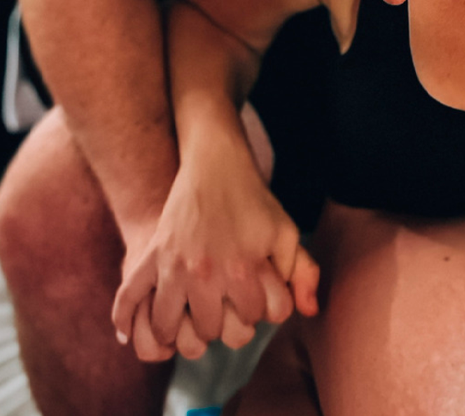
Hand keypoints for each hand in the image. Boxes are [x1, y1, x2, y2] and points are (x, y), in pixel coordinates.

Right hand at [112, 133, 318, 360]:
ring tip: (190, 317)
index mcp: (242, 268)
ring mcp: (172, 267)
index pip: (252, 318)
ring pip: (168, 329)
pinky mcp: (149, 257)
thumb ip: (303, 272)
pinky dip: (127, 321)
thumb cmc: (254, 200)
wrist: (216, 164)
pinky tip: (133, 331)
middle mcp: (204, 274)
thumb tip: (308, 312)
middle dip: (223, 322)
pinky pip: (127, 302)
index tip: (256, 296)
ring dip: (180, 330)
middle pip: (211, 331)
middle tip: (225, 306)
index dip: (259, 309)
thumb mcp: (286, 231)